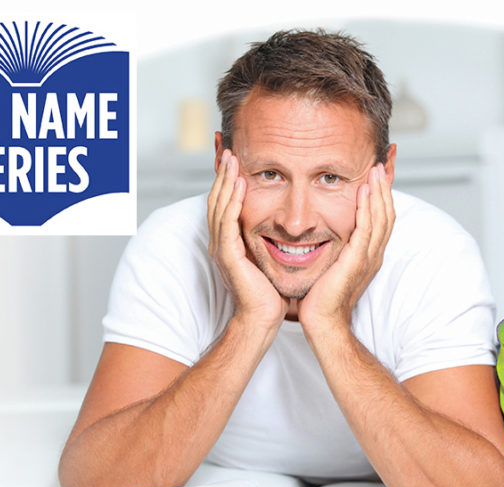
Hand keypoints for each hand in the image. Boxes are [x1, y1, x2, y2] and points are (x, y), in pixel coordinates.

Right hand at [208, 150, 286, 330]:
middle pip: (217, 201)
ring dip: (226, 183)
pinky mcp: (229, 257)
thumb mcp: (269, 258)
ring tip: (231, 161)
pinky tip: (239, 188)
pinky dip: (232, 204)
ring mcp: (223, 250)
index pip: (225, 205)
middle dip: (223, 175)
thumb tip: (286, 224)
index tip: (236, 160)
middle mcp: (222, 243)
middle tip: (229, 151)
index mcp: (230, 242)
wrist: (263, 318)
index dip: (229, 182)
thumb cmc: (269, 291)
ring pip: (219, 208)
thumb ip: (269, 239)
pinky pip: (227, 225)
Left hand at [298, 163, 394, 332]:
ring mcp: (367, 259)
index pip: (381, 219)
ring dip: (379, 192)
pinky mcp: (356, 262)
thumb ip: (335, 249)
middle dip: (385, 188)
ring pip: (380, 218)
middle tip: (382, 164)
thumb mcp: (331, 267)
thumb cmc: (322, 299)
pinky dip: (367, 208)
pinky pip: (366, 230)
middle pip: (387, 214)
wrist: (322, 322)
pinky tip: (364, 191)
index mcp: (368, 256)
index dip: (382, 196)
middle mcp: (373, 255)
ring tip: (376, 169)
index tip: (378, 175)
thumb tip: (325, 234)